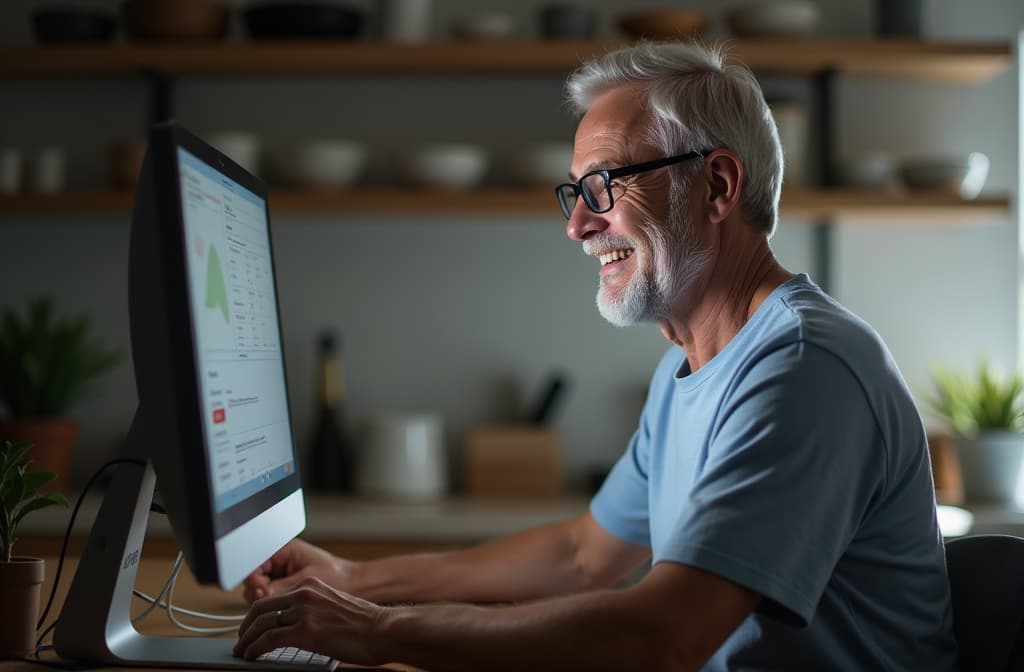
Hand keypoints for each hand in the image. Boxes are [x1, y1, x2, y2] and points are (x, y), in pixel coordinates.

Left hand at [233, 577, 386, 665]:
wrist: (382, 629)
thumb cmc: (366, 624)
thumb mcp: (334, 607)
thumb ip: (313, 611)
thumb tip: (295, 628)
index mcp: (311, 587)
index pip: (273, 598)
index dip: (256, 614)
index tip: (252, 626)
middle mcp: (304, 594)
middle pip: (260, 608)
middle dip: (245, 626)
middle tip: (241, 639)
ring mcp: (303, 612)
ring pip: (261, 625)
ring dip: (247, 640)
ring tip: (242, 650)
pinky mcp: (304, 631)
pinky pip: (269, 640)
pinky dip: (255, 649)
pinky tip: (252, 655)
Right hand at [242, 538, 355, 602]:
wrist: (358, 585)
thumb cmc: (339, 577)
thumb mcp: (306, 580)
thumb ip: (279, 587)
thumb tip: (259, 596)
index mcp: (284, 550)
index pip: (255, 563)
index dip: (254, 580)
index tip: (261, 592)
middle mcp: (280, 561)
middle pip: (254, 579)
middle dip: (258, 592)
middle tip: (268, 601)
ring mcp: (283, 575)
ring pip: (260, 591)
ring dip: (265, 601)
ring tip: (279, 607)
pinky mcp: (287, 588)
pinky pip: (271, 598)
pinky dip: (274, 605)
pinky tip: (283, 612)